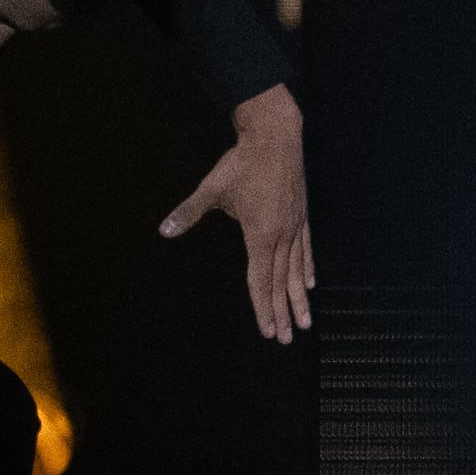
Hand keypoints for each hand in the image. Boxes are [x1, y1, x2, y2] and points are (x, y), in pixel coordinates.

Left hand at [162, 83, 317, 341]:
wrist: (276, 136)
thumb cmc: (242, 163)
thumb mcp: (212, 189)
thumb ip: (189, 212)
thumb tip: (165, 230)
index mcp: (260, 235)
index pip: (260, 280)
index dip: (262, 308)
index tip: (268, 331)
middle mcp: (282, 236)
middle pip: (281, 282)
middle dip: (283, 312)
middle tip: (289, 338)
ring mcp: (295, 226)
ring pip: (297, 270)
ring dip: (299, 298)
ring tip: (306, 320)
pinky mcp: (301, 215)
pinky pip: (306, 249)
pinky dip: (307, 268)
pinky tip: (310, 281)